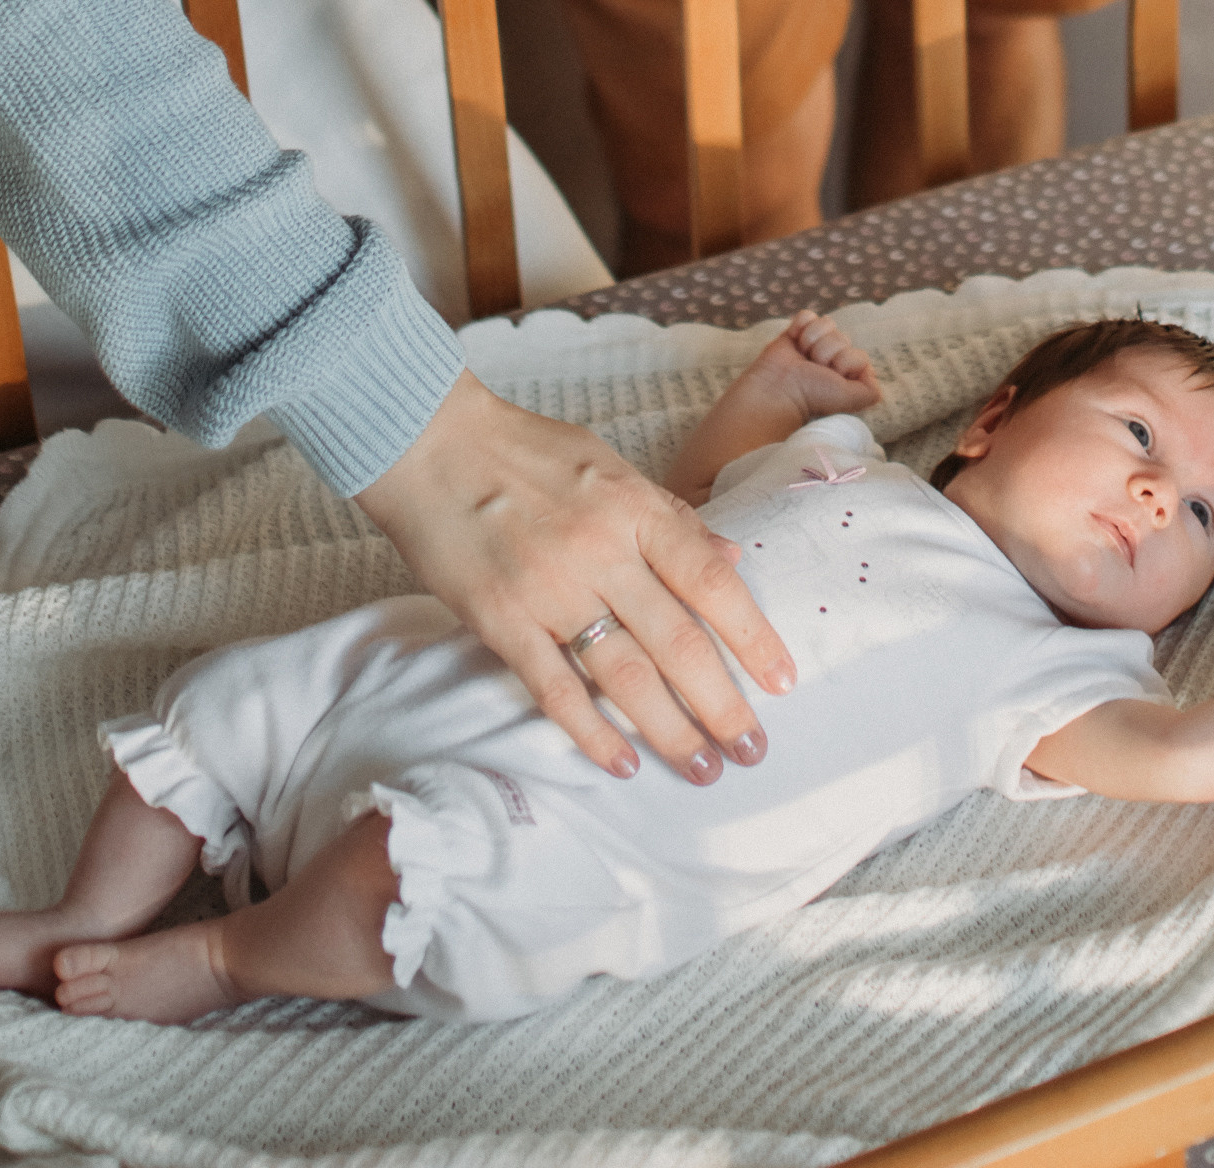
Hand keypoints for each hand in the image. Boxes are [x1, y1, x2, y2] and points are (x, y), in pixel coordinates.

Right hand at [356, 372, 795, 782]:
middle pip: (677, 642)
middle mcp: (600, 551)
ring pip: (624, 676)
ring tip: (702, 769)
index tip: (782, 681)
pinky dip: (590, 732)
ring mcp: (549, 590)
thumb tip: (733, 558)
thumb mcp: (611, 466)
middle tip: (751, 750)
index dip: (753, 636)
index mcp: (634, 508)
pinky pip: (554, 688)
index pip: (711, 581)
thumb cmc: (527, 452)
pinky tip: (621, 762)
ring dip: (669, 731)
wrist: (430, 444)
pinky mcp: (500, 621)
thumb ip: (670, 517)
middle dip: (722, 706)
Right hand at [752, 310, 880, 423]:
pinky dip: (800, 326)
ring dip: (812, 340)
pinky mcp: (796, 332)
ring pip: (827, 323)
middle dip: (826, 352)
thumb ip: (870, 391)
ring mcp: (815, 343)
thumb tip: (871, 372)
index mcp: (847, 372)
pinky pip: (807, 315)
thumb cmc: (812, 397)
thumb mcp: (849, 400)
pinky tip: (794, 341)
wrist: (779, 390)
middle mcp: (833, 357)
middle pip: (842, 337)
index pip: (859, 353)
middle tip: (813, 368)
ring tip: (802, 358)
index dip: (844, 362)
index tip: (831, 377)